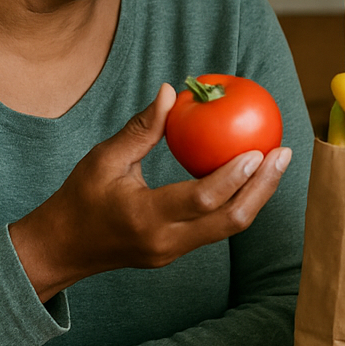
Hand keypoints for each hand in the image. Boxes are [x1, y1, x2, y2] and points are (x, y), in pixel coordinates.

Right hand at [9, 83, 292, 300]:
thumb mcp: (103, 158)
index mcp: (145, 217)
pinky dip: (237, 202)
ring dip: (256, 196)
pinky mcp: (177, 253)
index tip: (258, 151)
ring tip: (276, 163)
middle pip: (229, 220)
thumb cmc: (79, 198)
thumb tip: (171, 91)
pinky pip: (216, 228)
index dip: (234, 177)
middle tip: (283, 154)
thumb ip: (142, 128)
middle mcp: (165, 241)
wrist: (61, 249)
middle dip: (262, 188)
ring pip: (228, 228)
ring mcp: (173, 252)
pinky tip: (251, 177)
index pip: (201, 200)